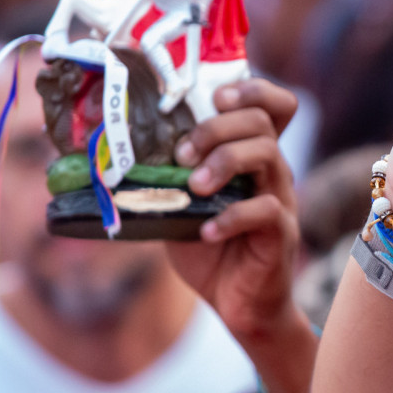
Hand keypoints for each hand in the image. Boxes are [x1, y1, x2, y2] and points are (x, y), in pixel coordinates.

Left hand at [165, 79, 300, 340]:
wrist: (239, 302)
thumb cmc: (211, 250)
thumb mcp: (181, 207)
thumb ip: (166, 180)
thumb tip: (112, 159)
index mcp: (252, 157)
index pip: (273, 105)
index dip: (251, 90)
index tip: (216, 99)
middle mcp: (272, 171)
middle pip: (261, 121)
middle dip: (217, 127)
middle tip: (184, 153)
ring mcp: (280, 199)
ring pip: (267, 155)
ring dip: (225, 162)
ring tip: (195, 187)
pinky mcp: (280, 233)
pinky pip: (265, 210)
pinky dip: (231, 216)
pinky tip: (207, 232)